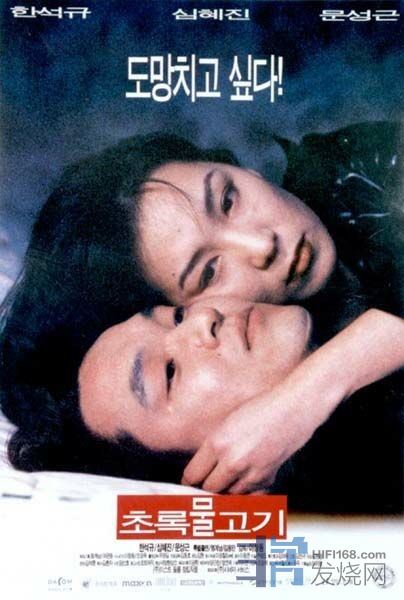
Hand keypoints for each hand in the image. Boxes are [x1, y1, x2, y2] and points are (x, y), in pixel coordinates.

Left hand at [181, 382, 318, 493]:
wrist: (294, 409)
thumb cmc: (261, 408)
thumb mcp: (228, 422)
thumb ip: (213, 446)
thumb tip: (201, 468)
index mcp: (217, 443)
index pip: (192, 475)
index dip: (189, 479)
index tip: (190, 480)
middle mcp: (232, 461)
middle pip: (208, 489)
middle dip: (206, 486)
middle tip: (206, 482)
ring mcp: (251, 473)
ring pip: (229, 496)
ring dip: (226, 491)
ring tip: (226, 482)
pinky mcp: (268, 479)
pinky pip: (250, 496)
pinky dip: (246, 493)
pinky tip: (245, 483)